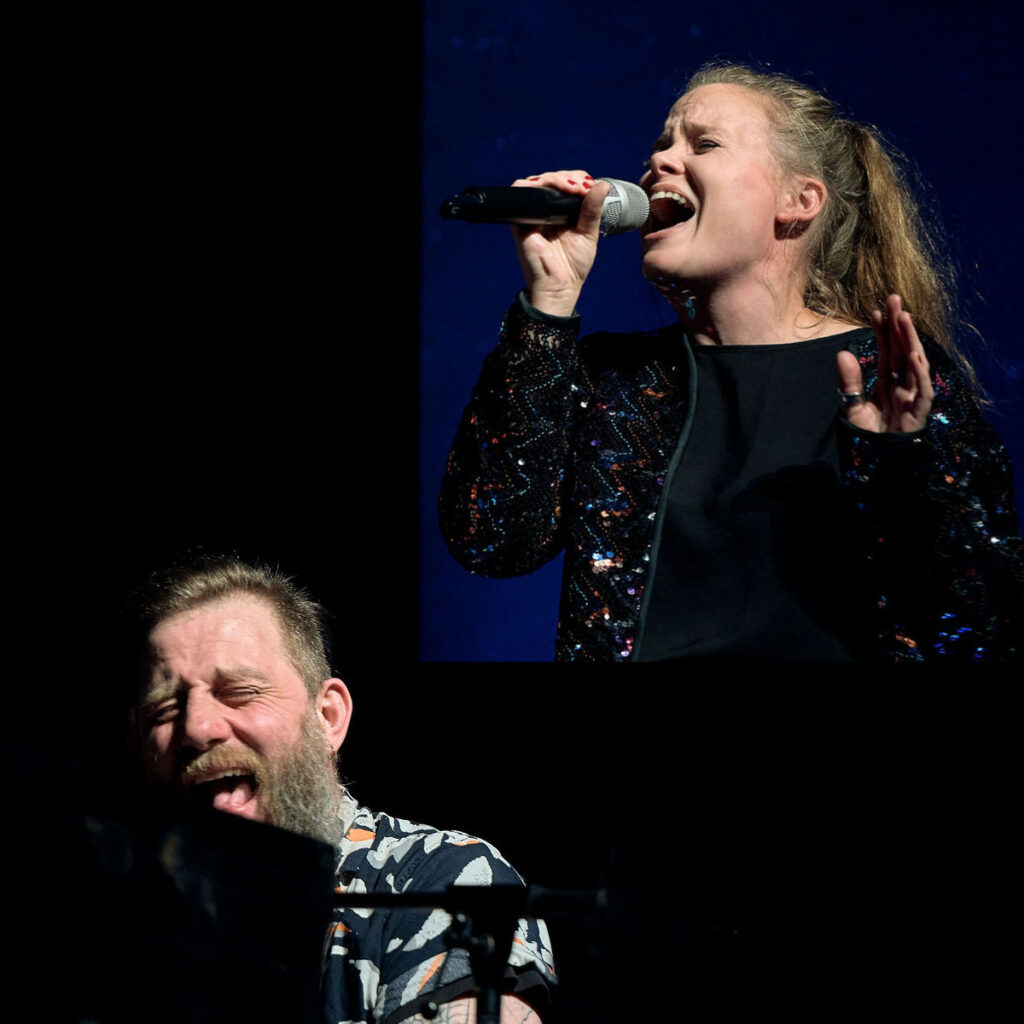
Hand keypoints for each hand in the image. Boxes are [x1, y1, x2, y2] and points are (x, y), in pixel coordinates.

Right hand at [510, 171, 609, 316]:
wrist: (559, 286)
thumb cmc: (573, 264)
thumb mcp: (589, 233)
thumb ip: (593, 209)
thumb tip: (603, 184)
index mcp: (563, 212)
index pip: (568, 183)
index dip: (578, 179)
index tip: (589, 187)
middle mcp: (546, 210)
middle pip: (553, 179)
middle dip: (568, 177)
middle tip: (581, 188)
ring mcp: (532, 214)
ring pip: (537, 182)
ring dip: (555, 178)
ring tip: (571, 188)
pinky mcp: (520, 220)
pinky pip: (520, 192)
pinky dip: (532, 185)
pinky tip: (551, 189)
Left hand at [836, 294, 933, 432]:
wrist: (876, 462)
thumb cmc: (868, 435)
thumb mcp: (852, 406)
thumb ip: (849, 382)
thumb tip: (841, 353)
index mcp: (887, 382)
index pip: (886, 350)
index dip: (882, 330)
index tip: (877, 309)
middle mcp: (902, 385)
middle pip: (902, 349)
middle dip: (899, 325)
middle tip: (894, 298)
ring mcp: (912, 397)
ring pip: (914, 363)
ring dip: (910, 339)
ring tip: (904, 317)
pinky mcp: (918, 412)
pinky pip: (922, 390)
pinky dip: (919, 372)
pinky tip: (914, 354)